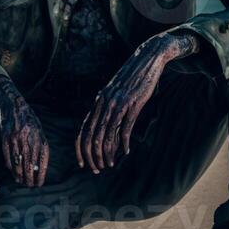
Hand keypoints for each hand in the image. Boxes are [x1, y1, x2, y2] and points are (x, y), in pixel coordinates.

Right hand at [0, 76, 49, 186]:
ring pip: (18, 162)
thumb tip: (37, 167)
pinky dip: (9, 165)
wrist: (14, 105)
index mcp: (39, 138)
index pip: (42, 161)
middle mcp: (29, 139)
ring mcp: (16, 139)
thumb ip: (39, 147)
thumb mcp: (39, 131)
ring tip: (20, 181)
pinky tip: (11, 171)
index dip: (41, 174)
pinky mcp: (5, 137)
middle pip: (29, 164)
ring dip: (19, 174)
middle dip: (30, 178)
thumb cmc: (29, 119)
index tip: (39, 184)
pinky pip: (7, 155)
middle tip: (29, 186)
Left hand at [75, 31, 198, 173]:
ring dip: (107, 153)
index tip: (82, 163)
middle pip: (92, 135)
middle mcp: (105, 102)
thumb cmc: (132, 78)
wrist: (147, 59)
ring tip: (109, 164)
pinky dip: (123, 142)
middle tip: (97, 169)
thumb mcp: (116, 92)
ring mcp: (118, 103)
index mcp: (99, 101)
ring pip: (107, 134)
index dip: (81, 149)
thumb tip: (106, 128)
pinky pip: (125, 127)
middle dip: (92, 155)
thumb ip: (109, 107)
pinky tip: (126, 151)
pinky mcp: (133, 103)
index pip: (83, 129)